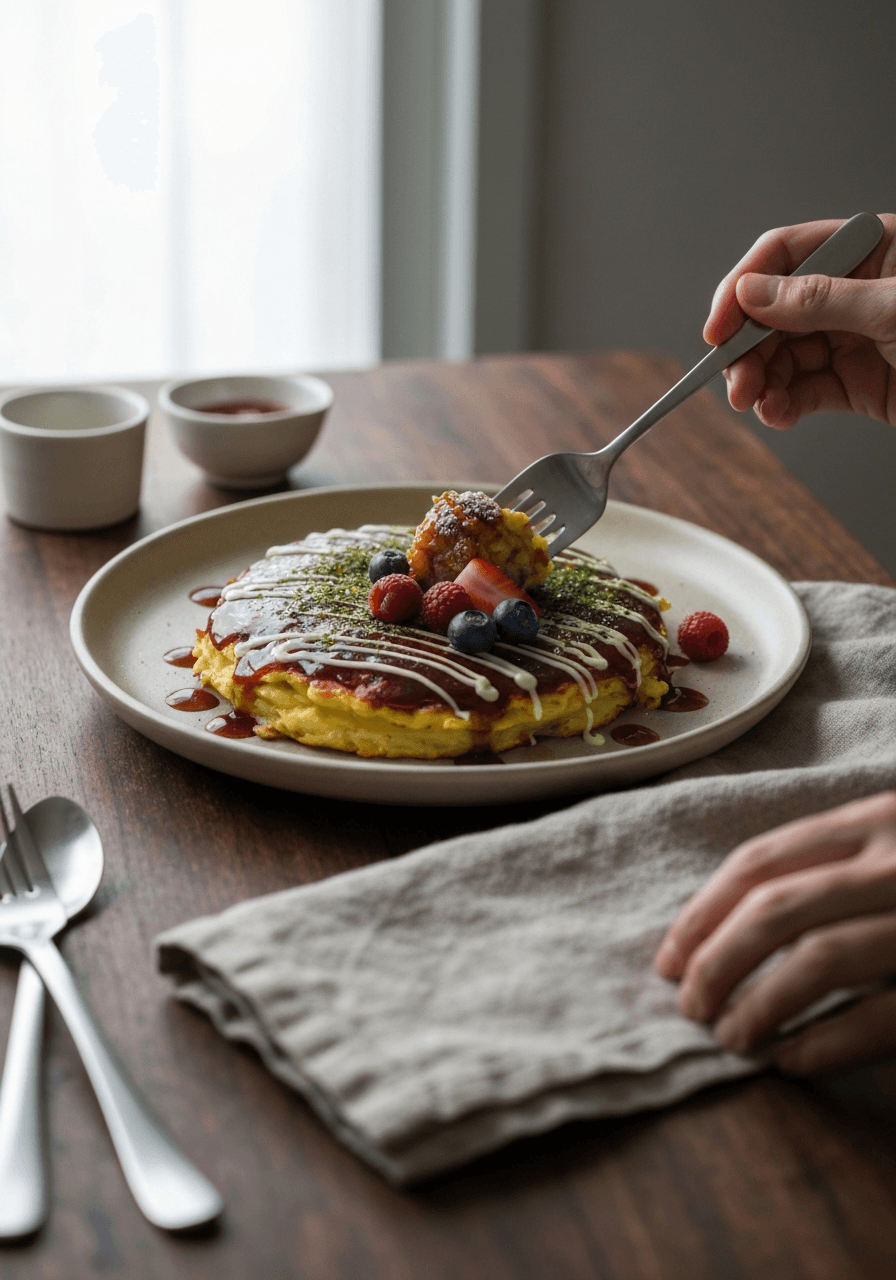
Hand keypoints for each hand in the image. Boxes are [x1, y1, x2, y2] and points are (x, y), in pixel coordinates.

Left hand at [654, 791, 895, 1074]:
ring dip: (758, 1008)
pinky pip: (882, 1016)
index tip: (668, 958)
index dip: (700, 911)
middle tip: (688, 1007)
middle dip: (714, 962)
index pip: (761, 860)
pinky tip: (793, 1064)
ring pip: (819, 962)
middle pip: (775, 910)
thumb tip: (731, 922)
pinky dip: (825, 1045)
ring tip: (731, 1041)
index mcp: (877, 820)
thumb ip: (835, 864)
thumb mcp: (893, 844)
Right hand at [705, 214, 895, 428]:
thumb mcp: (895, 309)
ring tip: (756, 404)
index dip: (743, 288)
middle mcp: (857, 291)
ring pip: (785, 356)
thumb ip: (820, 299)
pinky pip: (807, 391)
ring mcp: (856, 338)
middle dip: (749, 348)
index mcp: (871, 248)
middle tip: (734, 382)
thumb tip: (752, 292)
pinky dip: (786, 405)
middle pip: (775, 312)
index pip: (786, 254)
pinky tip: (778, 414)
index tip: (718, 327)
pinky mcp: (861, 385)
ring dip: (762, 382)